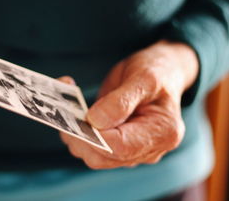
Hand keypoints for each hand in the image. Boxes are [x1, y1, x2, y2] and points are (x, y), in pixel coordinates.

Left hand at [60, 40, 198, 168]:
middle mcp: (149, 149)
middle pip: (104, 157)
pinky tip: (73, 113)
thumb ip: (121, 101)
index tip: (78, 116)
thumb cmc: (157, 72)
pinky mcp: (117, 147)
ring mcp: (133, 151)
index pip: (121, 147)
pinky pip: (91, 148)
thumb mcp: (144, 78)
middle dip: (80, 136)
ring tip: (68, 108)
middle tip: (66, 111)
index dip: (94, 135)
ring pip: (93, 156)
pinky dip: (77, 133)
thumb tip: (95, 121)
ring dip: (75, 135)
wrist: (160, 73)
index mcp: (162, 133)